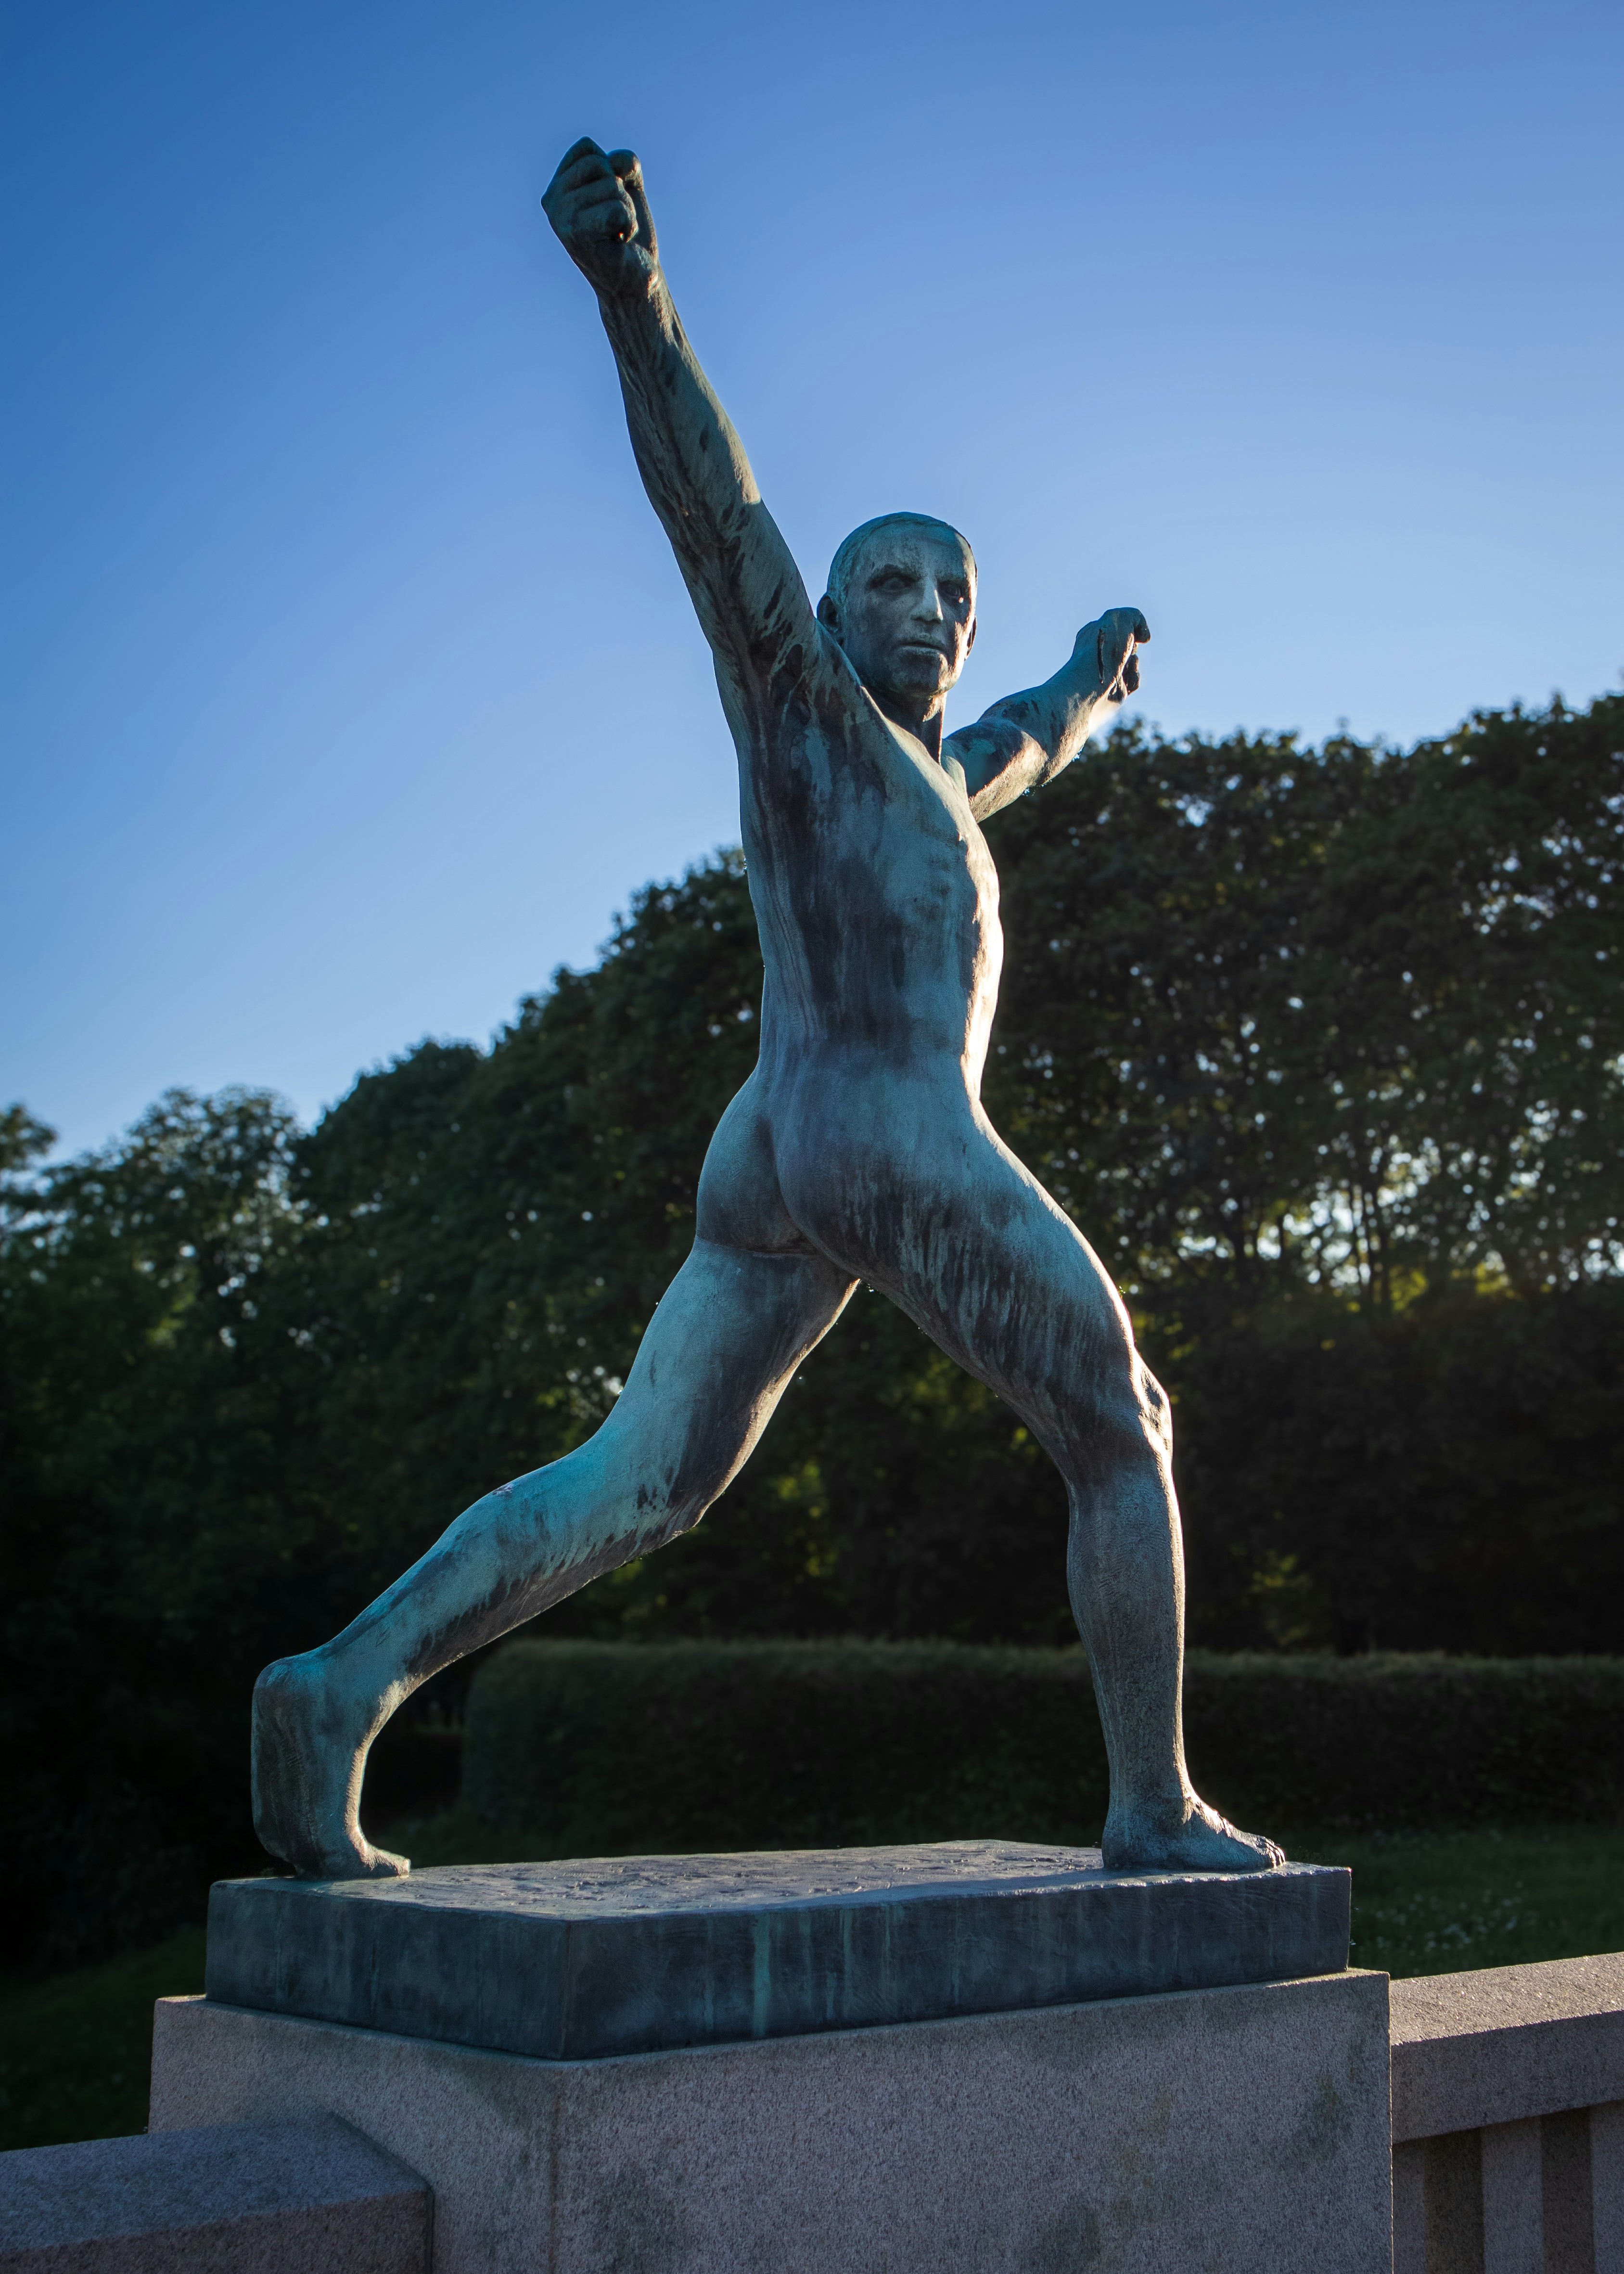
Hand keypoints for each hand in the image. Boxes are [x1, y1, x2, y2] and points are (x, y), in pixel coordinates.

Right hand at [543, 138, 657, 297]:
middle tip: (613, 220)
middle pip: (599, 164)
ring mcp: (561, 218)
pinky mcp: (576, 234)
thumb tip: (618, 164)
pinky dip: (628, 224)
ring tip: (616, 233)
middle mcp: (552, 201)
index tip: (607, 199)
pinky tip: (619, 242)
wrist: (635, 279)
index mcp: (557, 186)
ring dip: (626, 210)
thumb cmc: (628, 233)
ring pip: (611, 186)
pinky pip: (617, 209)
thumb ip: (622, 163)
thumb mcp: (627, 187)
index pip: (586, 147)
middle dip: (619, 189)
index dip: (610, 168)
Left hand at [1072, 607, 1149, 700]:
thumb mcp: (1119, 618)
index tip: (1130, 632)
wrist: (1090, 687)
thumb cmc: (1102, 650)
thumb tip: (1144, 637)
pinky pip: (1132, 683)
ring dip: (1134, 664)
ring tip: (1123, 667)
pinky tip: (1124, 680)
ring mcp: (1105, 672)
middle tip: (1124, 651)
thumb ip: (1135, 617)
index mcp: (1094, 633)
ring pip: (1132, 664)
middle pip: (1128, 645)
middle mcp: (1098, 653)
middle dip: (1132, 647)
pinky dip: (1133, 680)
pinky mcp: (1113, 690)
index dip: (1129, 628)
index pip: (1119, 626)